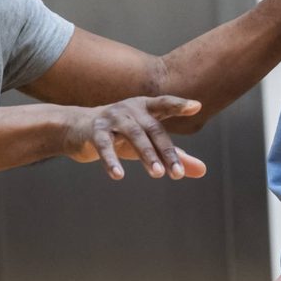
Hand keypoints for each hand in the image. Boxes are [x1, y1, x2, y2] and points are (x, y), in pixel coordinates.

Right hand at [64, 95, 207, 179]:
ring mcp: (112, 117)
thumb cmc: (120, 136)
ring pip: (134, 135)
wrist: (77, 129)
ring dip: (147, 155)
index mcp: (145, 108)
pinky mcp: (95, 130)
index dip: (180, 105)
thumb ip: (174, 156)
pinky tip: (118, 175)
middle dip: (166, 152)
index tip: (197, 106)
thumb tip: (203, 171)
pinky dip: (111, 161)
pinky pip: (105, 146)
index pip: (165, 104)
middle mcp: (130, 109)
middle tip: (177, 174)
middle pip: (153, 130)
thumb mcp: (148, 145)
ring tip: (158, 174)